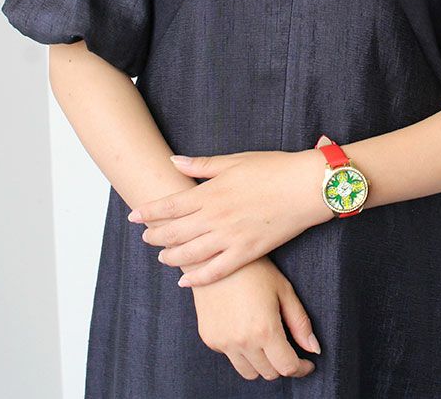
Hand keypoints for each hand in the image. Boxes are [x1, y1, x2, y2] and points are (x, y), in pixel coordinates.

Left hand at [128, 148, 333, 285]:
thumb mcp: (236, 160)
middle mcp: (216, 217)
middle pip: (175, 232)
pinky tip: (185, 280)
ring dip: (171, 256)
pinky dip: (198, 278)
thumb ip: (202, 165)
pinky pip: (216, 271)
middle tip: (145, 238)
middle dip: (155, 235)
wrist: (306, 187)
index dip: (149, 212)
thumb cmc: (273, 168)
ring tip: (162, 257)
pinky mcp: (248, 252)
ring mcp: (231, 238)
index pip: (170, 205)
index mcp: (212, 192)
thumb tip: (174, 161)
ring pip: (191, 253)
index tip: (133, 216)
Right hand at [186, 254, 320, 380]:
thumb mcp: (283, 289)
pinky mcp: (210, 339)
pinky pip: (231, 357)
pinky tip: (244, 328)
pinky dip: (242, 351)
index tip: (306, 363)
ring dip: (261, 363)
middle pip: (269, 373)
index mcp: (264, 330)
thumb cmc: (254, 269)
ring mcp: (223, 342)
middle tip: (286, 346)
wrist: (215, 257)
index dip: (301, 368)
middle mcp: (242, 341)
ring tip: (265, 340)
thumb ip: (300, 322)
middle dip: (282, 364)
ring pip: (249, 372)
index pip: (287, 367)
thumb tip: (314, 348)